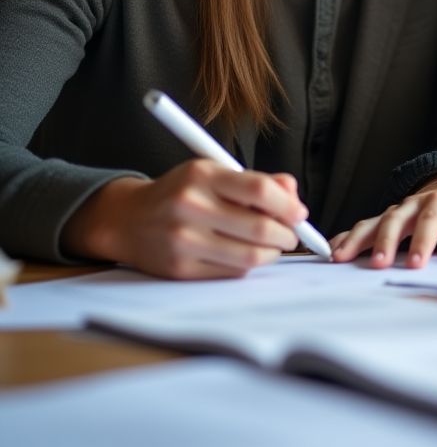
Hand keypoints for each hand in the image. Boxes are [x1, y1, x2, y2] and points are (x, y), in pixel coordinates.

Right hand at [61, 162, 306, 278]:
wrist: (128, 220)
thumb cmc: (183, 192)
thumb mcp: (215, 173)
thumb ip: (257, 181)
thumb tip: (293, 193)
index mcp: (203, 176)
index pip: (260, 190)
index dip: (288, 205)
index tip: (299, 213)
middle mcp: (191, 206)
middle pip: (259, 228)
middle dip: (287, 235)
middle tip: (291, 234)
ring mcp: (183, 241)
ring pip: (250, 257)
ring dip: (272, 253)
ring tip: (272, 246)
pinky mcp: (180, 269)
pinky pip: (231, 273)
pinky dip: (248, 266)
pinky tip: (245, 255)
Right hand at [330, 175, 436, 268]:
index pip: (431, 220)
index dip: (423, 241)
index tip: (417, 265)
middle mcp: (413, 204)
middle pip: (396, 219)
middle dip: (386, 242)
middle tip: (378, 265)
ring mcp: (394, 212)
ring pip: (372, 222)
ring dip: (356, 239)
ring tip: (340, 258)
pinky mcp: (382, 221)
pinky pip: (360, 228)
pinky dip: (345, 238)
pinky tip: (331, 252)